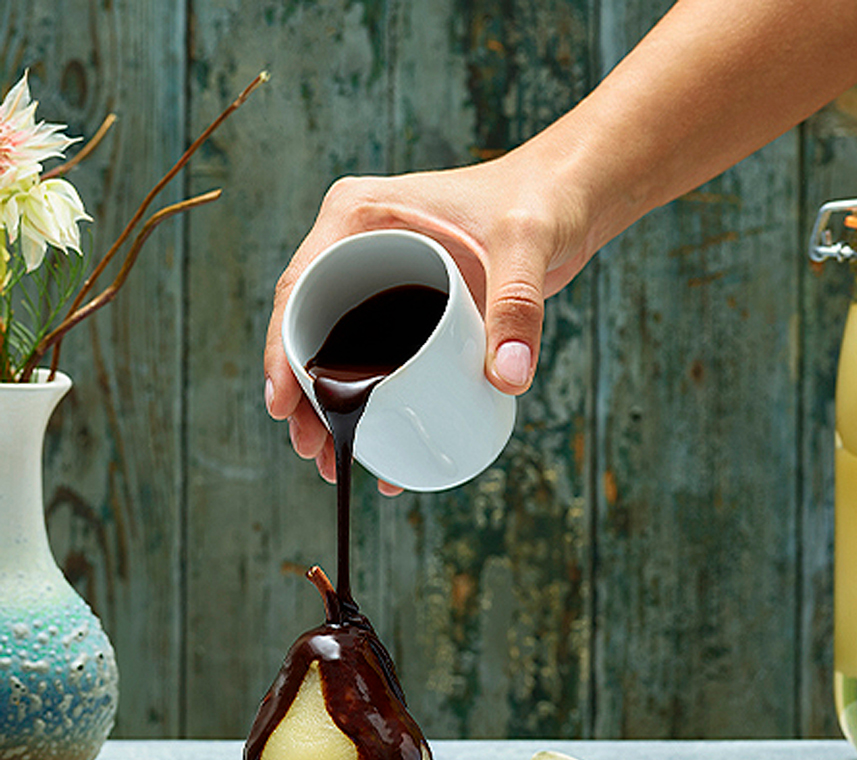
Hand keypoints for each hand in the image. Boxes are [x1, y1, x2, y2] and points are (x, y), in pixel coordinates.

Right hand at [263, 149, 592, 491]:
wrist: (572, 197)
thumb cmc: (542, 197)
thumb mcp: (526, 244)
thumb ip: (518, 304)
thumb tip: (506, 378)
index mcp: (359, 216)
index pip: (300, 287)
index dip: (283, 350)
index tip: (282, 405)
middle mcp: (361, 245)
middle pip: (313, 327)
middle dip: (306, 395)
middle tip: (313, 451)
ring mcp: (386, 276)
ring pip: (343, 350)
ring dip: (335, 407)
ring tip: (336, 464)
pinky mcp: (416, 305)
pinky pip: (384, 358)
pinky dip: (379, 400)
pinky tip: (384, 448)